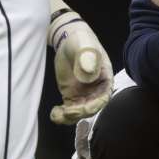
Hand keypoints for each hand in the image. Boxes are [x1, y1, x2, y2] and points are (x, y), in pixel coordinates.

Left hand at [49, 10, 113, 124]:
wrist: (69, 41)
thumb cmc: (81, 41)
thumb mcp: (85, 47)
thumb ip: (87, 59)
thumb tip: (87, 74)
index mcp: (104, 80)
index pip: (103, 99)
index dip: (93, 106)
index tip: (80, 108)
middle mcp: (96, 90)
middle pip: (90, 108)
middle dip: (79, 113)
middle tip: (66, 111)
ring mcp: (83, 94)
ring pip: (79, 113)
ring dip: (69, 118)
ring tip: (57, 114)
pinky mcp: (71, 96)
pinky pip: (68, 110)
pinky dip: (61, 115)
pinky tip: (54, 113)